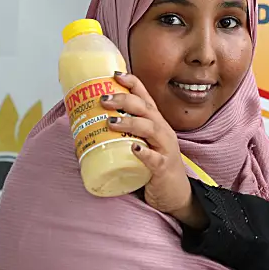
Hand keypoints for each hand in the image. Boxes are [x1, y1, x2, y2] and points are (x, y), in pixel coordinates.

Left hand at [101, 72, 207, 228]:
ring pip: (150, 128)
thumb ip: (125, 134)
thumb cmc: (156, 167)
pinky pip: (155, 159)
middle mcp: (163, 132)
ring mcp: (165, 149)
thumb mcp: (142, 144)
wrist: (176, 195)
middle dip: (124, 100)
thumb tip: (92, 125)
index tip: (115, 74)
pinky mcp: (164, 168)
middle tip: (103, 100)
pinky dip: (144, 152)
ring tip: (111, 121)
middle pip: (146, 108)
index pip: (146, 97)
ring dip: (130, 122)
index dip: (132, 83)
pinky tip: (134, 148)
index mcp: (157, 124)